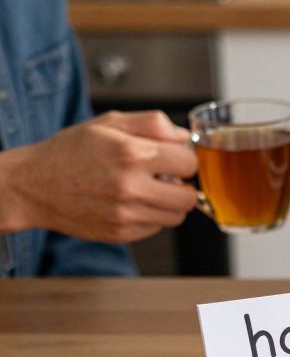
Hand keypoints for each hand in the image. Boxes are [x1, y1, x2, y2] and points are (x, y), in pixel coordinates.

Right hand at [0, 111, 197, 241]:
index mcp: (132, 154)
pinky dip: (150, 216)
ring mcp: (126, 214)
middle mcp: (131, 187)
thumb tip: (183, 137)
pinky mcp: (121, 233)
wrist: (33, 185)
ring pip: (176, 216)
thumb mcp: (108, 122)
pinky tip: (129, 203)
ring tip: (147, 189)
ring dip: (168, 203)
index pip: (189, 163)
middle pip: (189, 196)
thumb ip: (152, 124)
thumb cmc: (70, 151)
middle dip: (182, 185)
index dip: (183, 159)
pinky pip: (156, 228)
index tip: (172, 158)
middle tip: (164, 177)